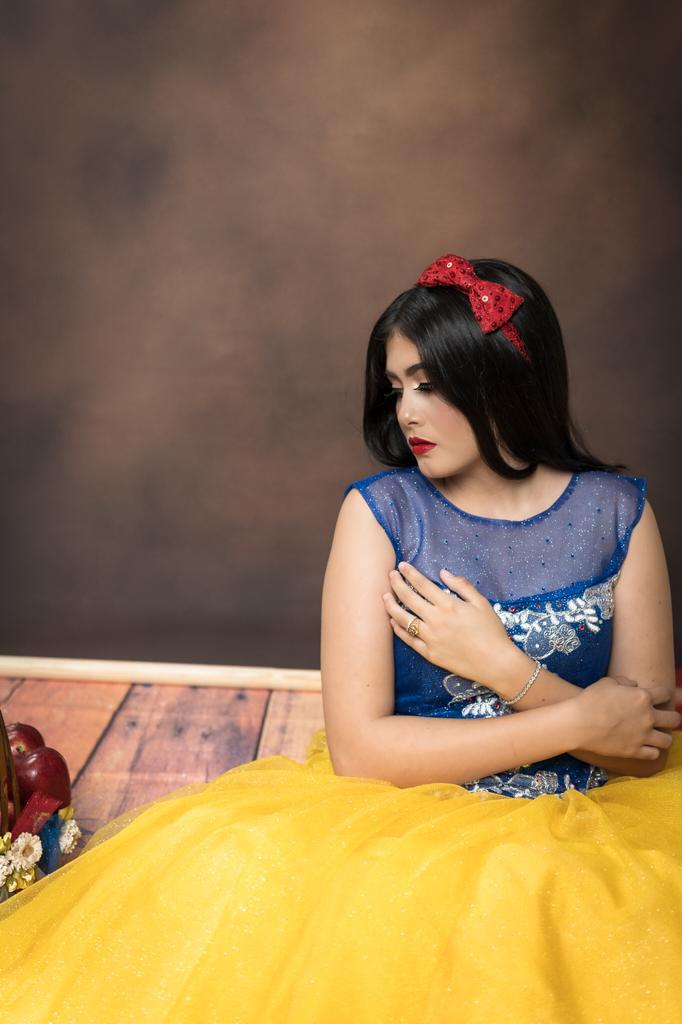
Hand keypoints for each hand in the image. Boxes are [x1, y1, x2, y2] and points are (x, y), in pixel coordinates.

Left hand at [382, 561, 510, 680]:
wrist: (495, 662)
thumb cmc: (491, 631)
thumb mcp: (481, 603)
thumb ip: (462, 585)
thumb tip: (443, 572)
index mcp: (449, 605)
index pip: (422, 585)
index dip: (410, 574)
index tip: (401, 566)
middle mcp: (435, 620)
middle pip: (408, 598)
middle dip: (396, 584)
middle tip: (390, 575)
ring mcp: (430, 638)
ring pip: (403, 619)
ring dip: (391, 605)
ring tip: (384, 596)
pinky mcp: (429, 654)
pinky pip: (408, 640)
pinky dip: (398, 629)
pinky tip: (393, 621)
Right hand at [574, 675, 680, 759]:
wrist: (577, 723)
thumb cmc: (590, 700)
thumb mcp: (606, 682)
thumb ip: (624, 681)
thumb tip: (633, 685)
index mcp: (642, 697)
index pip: (666, 694)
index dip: (665, 694)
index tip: (661, 696)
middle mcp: (647, 717)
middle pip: (674, 718)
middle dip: (672, 716)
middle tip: (665, 717)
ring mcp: (643, 736)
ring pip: (668, 740)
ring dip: (664, 736)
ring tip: (657, 735)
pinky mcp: (634, 751)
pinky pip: (654, 754)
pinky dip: (652, 751)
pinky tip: (646, 747)